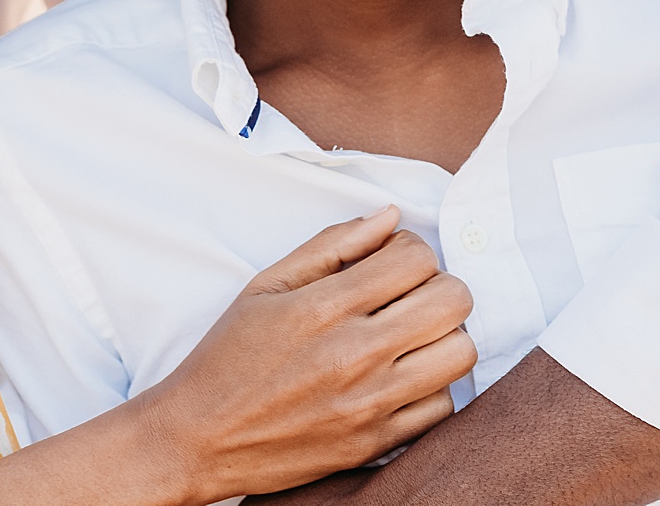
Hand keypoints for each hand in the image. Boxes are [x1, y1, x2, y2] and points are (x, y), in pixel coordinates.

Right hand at [135, 207, 475, 504]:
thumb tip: (389, 217)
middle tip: (410, 294)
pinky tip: (402, 376)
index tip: (391, 260)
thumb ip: (331, 246)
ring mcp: (369, 403)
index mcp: (324, 308)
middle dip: (438, 285)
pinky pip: (444, 406)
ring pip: (460, 352)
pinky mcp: (375, 443)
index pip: (417, 258)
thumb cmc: (229, 356)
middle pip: (453, 300)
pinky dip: (432, 386)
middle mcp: (354, 354)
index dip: (411, 249)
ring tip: (412, 335)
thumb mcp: (266, 286)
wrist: (199, 438)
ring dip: (443, 335)